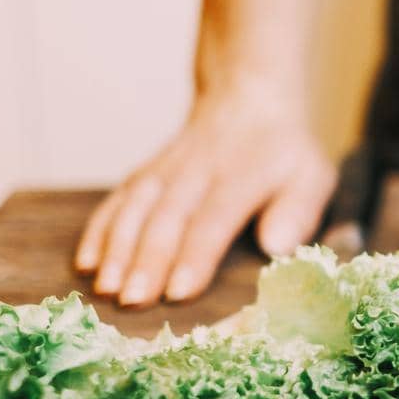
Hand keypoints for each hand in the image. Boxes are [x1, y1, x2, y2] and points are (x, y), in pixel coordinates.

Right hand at [75, 86, 335, 305]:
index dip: (196, 256)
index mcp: (242, 176)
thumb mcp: (311, 174)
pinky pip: (117, 199)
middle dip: (147, 261)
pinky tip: (86, 261)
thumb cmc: (285, 152)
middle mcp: (198, 171)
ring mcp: (167, 170)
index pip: (214, 219)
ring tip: (105, 288)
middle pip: (168, 218)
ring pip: (136, 209)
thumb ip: (299, 210)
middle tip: (133, 301)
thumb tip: (278, 247)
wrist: (247, 97)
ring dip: (117, 248)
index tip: (180, 292)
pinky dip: (99, 230)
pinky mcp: (147, 172)